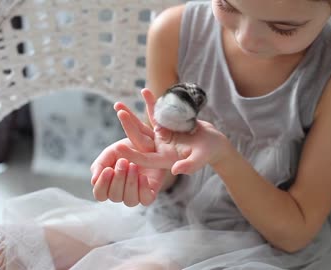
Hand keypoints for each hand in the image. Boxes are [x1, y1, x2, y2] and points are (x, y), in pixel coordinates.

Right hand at [90, 138, 165, 206]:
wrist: (149, 143)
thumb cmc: (127, 149)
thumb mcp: (111, 152)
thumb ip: (100, 164)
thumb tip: (93, 181)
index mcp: (108, 185)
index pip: (100, 194)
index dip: (103, 185)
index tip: (108, 169)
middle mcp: (121, 193)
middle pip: (114, 197)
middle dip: (119, 179)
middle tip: (124, 161)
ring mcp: (136, 195)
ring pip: (129, 201)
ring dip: (130, 183)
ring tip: (133, 166)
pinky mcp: (150, 194)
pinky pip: (145, 200)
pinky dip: (143, 189)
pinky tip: (143, 176)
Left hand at [114, 88, 229, 174]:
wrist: (213, 143)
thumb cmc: (209, 153)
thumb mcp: (201, 159)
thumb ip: (190, 166)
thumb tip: (176, 170)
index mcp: (164, 160)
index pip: (144, 158)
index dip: (131, 155)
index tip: (116, 148)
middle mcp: (158, 148)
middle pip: (139, 138)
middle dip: (128, 125)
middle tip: (119, 112)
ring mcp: (161, 137)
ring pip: (142, 125)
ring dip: (131, 114)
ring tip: (120, 103)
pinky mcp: (165, 126)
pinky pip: (155, 114)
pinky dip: (151, 103)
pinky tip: (145, 92)